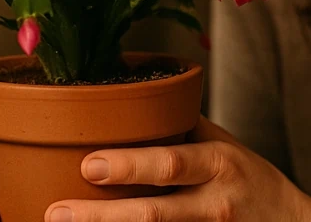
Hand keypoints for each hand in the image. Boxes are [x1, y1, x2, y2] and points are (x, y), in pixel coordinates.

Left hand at [46, 116, 310, 221]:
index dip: (130, 165)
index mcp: (219, 164)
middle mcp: (214, 203)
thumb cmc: (253, 181)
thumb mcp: (226, 147)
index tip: (88, 164)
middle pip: (155, 213)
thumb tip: (131, 101)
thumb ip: (184, 130)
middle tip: (57, 211)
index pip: (171, 164)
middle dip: (103, 215)